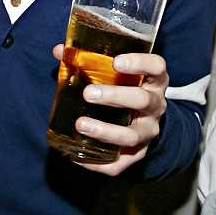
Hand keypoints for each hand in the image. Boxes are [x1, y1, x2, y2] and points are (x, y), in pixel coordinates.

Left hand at [51, 45, 168, 176]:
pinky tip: (77, 157)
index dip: (140, 63)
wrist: (145, 119)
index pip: (156, 67)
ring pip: (132, 135)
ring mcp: (148, 131)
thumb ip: (89, 60)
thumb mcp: (116, 72)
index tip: (117, 61)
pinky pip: (121, 163)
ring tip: (81, 125)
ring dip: (106, 131)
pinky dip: (99, 163)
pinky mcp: (138, 153)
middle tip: (89, 94)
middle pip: (142, 100)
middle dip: (115, 97)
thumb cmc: (125, 87)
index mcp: (153, 80)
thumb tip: (59, 51)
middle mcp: (156, 105)